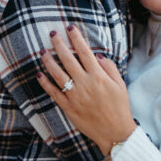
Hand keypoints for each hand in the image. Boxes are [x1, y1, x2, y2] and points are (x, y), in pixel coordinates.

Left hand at [38, 26, 136, 156]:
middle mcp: (85, 83)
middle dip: (59, 44)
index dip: (76, 38)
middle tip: (52, 34)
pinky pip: (54, 93)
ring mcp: (74, 96)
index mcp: (98, 76)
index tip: (70, 28)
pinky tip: (40, 74)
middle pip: (68, 59)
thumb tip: (98, 55)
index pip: (84, 52)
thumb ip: (109, 68)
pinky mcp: (68, 107)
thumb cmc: (119, 107)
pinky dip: (45, 83)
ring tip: (43, 51)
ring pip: (57, 74)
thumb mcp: (120, 85)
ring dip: (49, 61)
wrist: (114, 132)